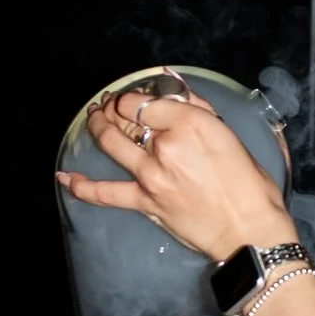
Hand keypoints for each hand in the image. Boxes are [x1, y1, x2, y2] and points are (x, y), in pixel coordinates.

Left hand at [60, 88, 288, 267]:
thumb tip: (172, 84)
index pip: (145, 100)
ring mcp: (151, 175)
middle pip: (125, 117)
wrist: (249, 231)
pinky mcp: (144, 202)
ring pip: (112, 143)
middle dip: (113, 107)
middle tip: (109, 104)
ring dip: (98, 127)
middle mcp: (167, 145)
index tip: (136, 98)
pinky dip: (81, 185)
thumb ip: (197, 107)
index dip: (134, 96)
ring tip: (93, 119)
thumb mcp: (228, 135)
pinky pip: (105, 192)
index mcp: (192, 124)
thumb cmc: (249, 185)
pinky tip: (64, 177)